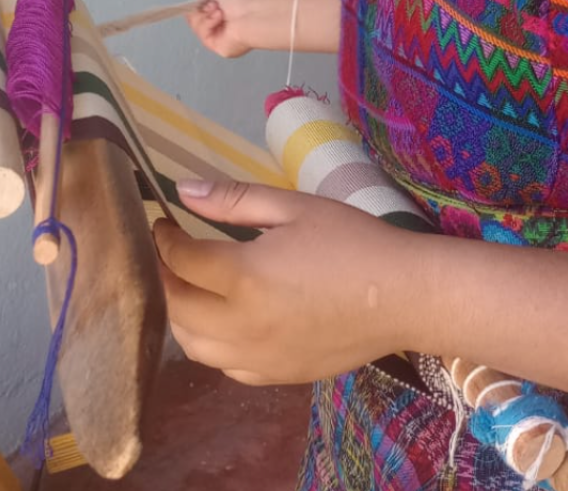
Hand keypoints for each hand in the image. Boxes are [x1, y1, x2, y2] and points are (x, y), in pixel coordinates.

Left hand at [153, 181, 421, 384]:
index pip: (181, 260)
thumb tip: (182, 191)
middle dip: (163, 277)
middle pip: (176, 307)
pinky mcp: (276, 376)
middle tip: (169, 253)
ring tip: (191, 286)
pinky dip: (211, 343)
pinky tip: (225, 320)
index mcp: (244, 277)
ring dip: (181, 315)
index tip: (163, 221)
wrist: (404, 296)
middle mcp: (242, 326)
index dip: (164, 238)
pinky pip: (225, 366)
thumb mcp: (294, 207)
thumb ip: (234, 200)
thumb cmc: (353, 241)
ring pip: (193, 346)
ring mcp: (258, 358)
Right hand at [186, 0, 262, 58]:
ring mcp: (221, 36)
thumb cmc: (244, 0)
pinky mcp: (219, 47)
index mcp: (226, 10)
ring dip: (205, 16)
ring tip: (219, 11)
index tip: (198, 2)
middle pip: (197, 19)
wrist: (254, 14)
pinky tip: (219, 18)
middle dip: (202, 9)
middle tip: (214, 5)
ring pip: (197, 27)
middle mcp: (224, 24)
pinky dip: (207, 24)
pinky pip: (202, 35)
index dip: (199, 5)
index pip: (204, 10)